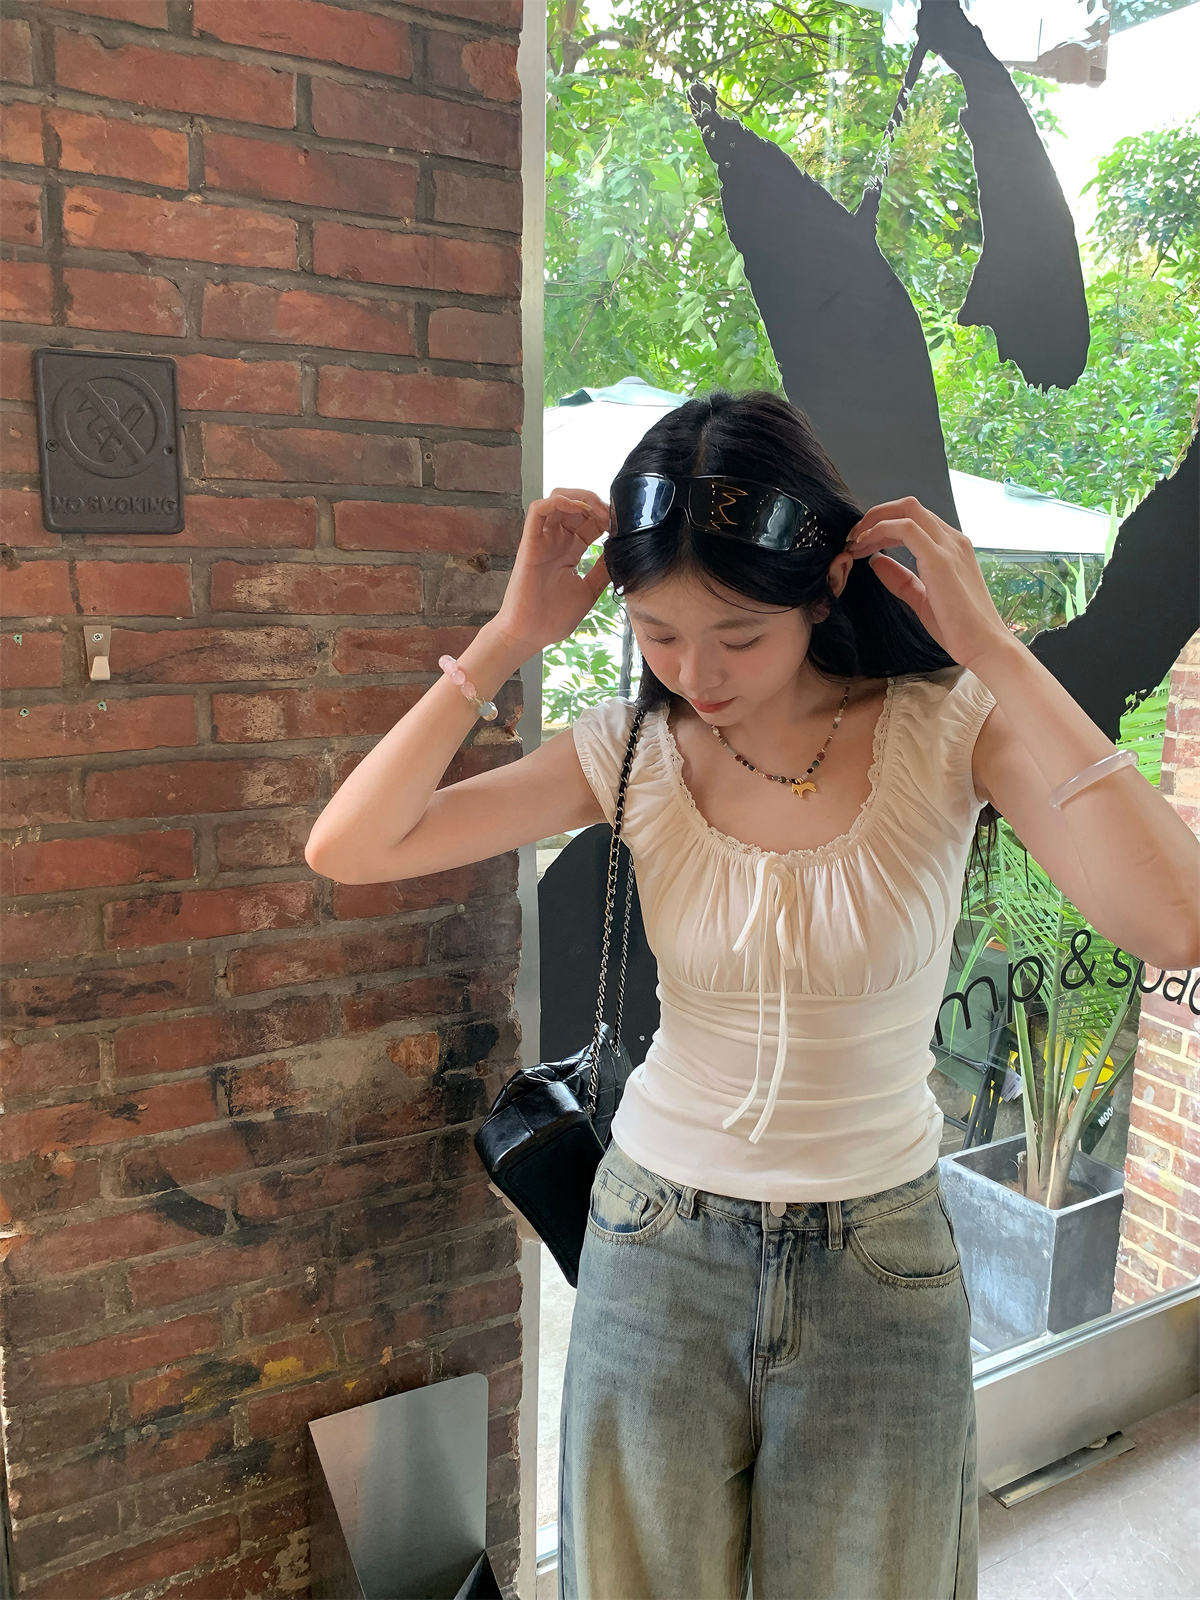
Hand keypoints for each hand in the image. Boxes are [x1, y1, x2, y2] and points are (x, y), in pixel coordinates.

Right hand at [492, 487, 611, 654]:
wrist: (530, 634)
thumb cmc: (554, 618)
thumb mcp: (589, 591)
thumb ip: (602, 570)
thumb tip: (620, 554)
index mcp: (570, 552)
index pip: (589, 522)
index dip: (606, 516)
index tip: (621, 524)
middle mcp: (556, 542)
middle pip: (575, 506)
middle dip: (596, 503)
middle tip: (612, 514)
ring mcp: (542, 541)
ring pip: (557, 500)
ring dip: (581, 498)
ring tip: (598, 510)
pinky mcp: (529, 543)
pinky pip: (538, 510)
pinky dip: (558, 501)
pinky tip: (578, 509)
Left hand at [847, 496, 1013, 669]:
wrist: (984, 645)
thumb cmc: (959, 628)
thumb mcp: (922, 598)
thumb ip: (901, 579)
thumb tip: (876, 561)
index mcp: (952, 548)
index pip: (915, 520)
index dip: (884, 527)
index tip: (861, 544)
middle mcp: (953, 540)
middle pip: (909, 507)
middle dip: (876, 516)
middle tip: (853, 538)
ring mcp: (948, 546)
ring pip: (906, 509)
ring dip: (875, 521)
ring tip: (854, 542)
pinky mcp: (939, 558)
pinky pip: (905, 528)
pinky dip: (880, 530)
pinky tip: (865, 546)